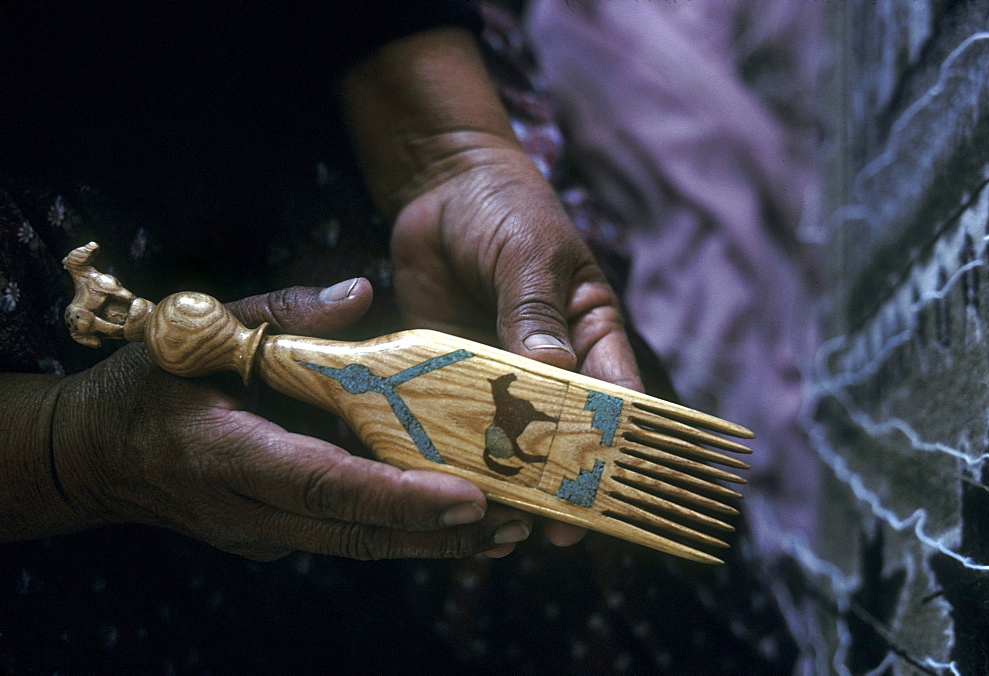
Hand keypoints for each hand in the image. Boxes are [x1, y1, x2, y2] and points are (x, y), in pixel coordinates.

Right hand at [48, 282, 532, 560]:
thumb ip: (282, 313)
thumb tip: (360, 290)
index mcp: (228, 454)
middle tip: (515, 523)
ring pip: (360, 545)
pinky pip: (346, 537)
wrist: (93, 459)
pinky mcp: (275, 536)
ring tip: (505, 532)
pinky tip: (453, 523)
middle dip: (437, 534)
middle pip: (357, 532)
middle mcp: (249, 509)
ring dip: (432, 543)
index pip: (326, 483)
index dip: (398, 497)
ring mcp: (262, 533)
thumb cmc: (145, 387)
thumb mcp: (198, 336)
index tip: (467, 501)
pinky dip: (400, 532)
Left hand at [390, 139, 641, 547]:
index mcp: (590, 333)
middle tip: (554, 525)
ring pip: (508, 433)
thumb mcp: (529, 252)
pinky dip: (453, 446)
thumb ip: (534, 310)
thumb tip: (550, 371)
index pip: (615, 396)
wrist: (441, 187)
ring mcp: (498, 372)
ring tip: (502, 517)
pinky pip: (454, 416)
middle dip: (560, 475)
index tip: (611, 487)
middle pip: (561, 429)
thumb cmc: (505, 209)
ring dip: (505, 471)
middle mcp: (550, 362)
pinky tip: (448, 478)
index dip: (615, 443)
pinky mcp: (449, 372)